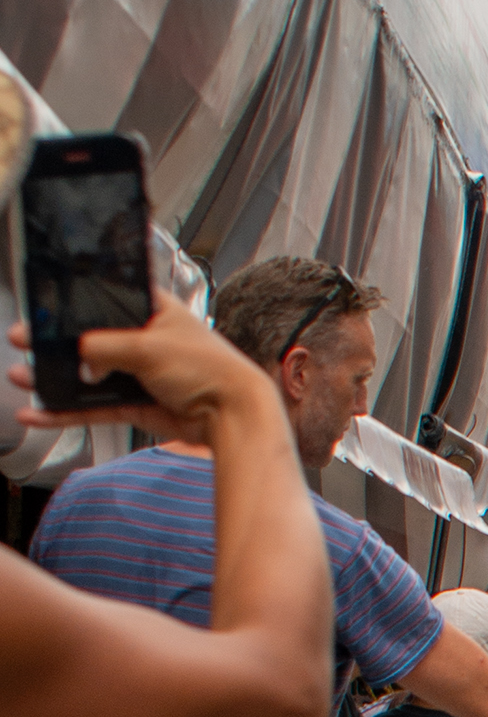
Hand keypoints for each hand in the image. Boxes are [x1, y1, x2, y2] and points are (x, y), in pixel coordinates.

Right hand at [11, 299, 275, 446]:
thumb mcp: (147, 346)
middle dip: (56, 345)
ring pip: (90, 376)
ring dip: (56, 379)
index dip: (75, 305)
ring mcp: (142, 374)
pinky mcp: (140, 404)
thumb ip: (102, 347)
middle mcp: (147, 340)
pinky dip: (69, 411)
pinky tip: (40, 412)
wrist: (235, 417)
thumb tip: (77, 357)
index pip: (108, 298)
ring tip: (24, 377)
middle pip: (92, 340)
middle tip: (25, 344)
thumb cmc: (209, 371)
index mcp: (155, 311)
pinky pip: (96, 407)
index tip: (43, 311)